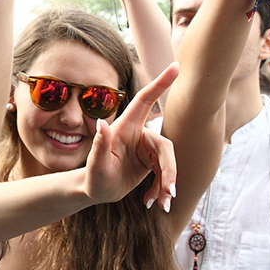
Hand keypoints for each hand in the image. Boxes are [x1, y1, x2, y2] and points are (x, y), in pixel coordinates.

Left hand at [82, 62, 178, 208]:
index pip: (145, 100)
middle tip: (169, 191)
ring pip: (168, 162)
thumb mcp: (96, 165)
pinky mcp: (151, 162)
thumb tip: (101, 123)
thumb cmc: (93, 177)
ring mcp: (146, 148)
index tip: (176, 66)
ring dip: (167, 183)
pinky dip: (161, 189)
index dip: (161, 83)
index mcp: (126, 128)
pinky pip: (164, 173)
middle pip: (165, 145)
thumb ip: (100, 144)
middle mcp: (139, 135)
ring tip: (162, 203)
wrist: (95, 191)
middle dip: (169, 170)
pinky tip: (153, 203)